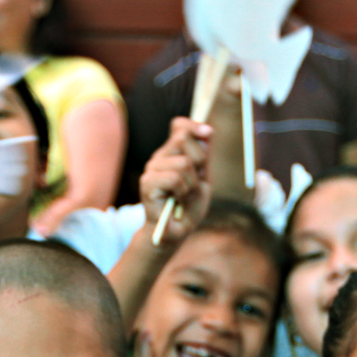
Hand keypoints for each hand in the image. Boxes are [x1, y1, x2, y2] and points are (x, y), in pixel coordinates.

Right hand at [138, 116, 212, 247]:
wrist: (176, 231)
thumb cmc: (189, 206)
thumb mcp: (203, 177)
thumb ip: (204, 154)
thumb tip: (208, 131)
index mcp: (173, 152)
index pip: (179, 125)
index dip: (194, 126)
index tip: (209, 134)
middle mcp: (160, 156)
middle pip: (183, 138)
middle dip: (199, 161)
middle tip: (194, 182)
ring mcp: (152, 168)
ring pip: (183, 162)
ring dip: (192, 183)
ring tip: (185, 196)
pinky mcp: (147, 183)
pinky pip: (175, 178)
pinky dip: (183, 191)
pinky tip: (177, 200)